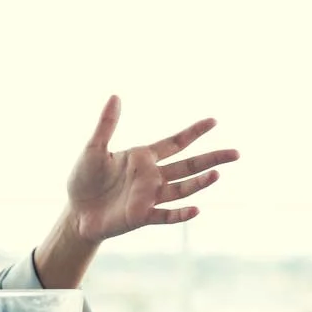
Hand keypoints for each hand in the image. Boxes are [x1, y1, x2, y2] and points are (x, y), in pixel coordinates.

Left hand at [63, 96, 239, 243]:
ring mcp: (150, 197)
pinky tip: (196, 209)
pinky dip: (181, 214)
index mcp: (144, 158)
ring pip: (182, 189)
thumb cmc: (84, 180)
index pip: (176, 143)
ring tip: (217, 174)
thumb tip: (115, 95)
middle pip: (189, 166)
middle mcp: (153, 177)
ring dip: (199, 182)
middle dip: (212, 159)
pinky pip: (166, 215)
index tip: (213, 121)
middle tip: (236, 153)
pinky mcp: (142, 216)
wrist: (76, 212)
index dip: (194, 132)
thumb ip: (107, 124)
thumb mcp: (93, 148)